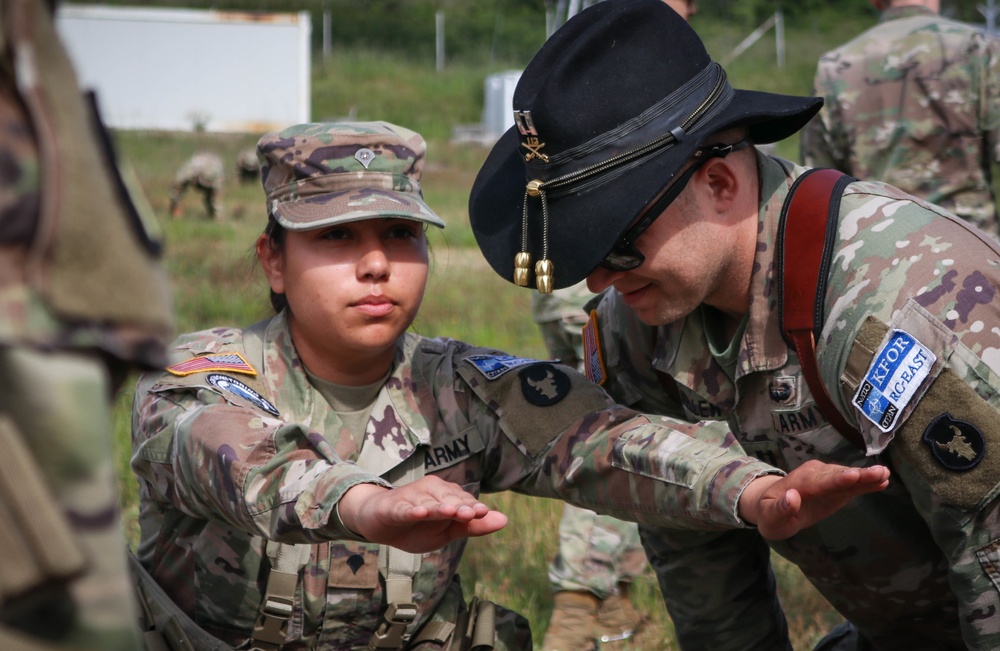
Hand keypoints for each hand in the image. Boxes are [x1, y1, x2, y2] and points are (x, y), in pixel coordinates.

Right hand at [338, 475, 507, 552]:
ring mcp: (411, 497)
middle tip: (473, 513)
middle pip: (448, 499)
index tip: (484, 513)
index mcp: (447, 496)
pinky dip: (411, 510)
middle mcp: (431, 491)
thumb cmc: (416, 527)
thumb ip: (473, 526)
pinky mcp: (392, 506)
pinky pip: (403, 508)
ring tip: (451, 512)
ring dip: (439, 507)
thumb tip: (505, 519)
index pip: (463, 502)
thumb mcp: (447, 532)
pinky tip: (419, 512)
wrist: (378, 524)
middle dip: (460, 506)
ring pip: (428, 502)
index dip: (472, 508)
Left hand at [738, 459, 889, 539]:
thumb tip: (792, 497)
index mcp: (798, 483)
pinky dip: (866, 484)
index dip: (837, 479)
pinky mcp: (837, 488)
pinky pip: (853, 485)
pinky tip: (883, 481)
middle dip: (858, 475)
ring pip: (849, 478)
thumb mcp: (770, 516)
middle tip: (879, 472)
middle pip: (838, 476)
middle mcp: (815, 476)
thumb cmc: (770, 513)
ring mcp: (827, 480)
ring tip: (885, 475)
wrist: (774, 506)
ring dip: (867, 477)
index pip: (819, 481)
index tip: (853, 475)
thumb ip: (780, 509)